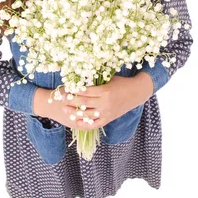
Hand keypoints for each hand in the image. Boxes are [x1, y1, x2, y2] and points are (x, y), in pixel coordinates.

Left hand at [33, 73, 152, 129]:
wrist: (136, 93)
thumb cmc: (121, 82)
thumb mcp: (109, 77)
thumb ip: (96, 78)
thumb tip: (81, 73)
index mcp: (105, 91)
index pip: (85, 91)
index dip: (74, 90)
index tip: (65, 88)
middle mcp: (105, 103)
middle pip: (84, 103)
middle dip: (71, 101)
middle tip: (60, 99)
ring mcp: (107, 112)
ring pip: (88, 115)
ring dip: (75, 113)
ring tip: (65, 110)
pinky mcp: (109, 119)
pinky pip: (95, 124)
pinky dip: (85, 124)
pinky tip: (76, 122)